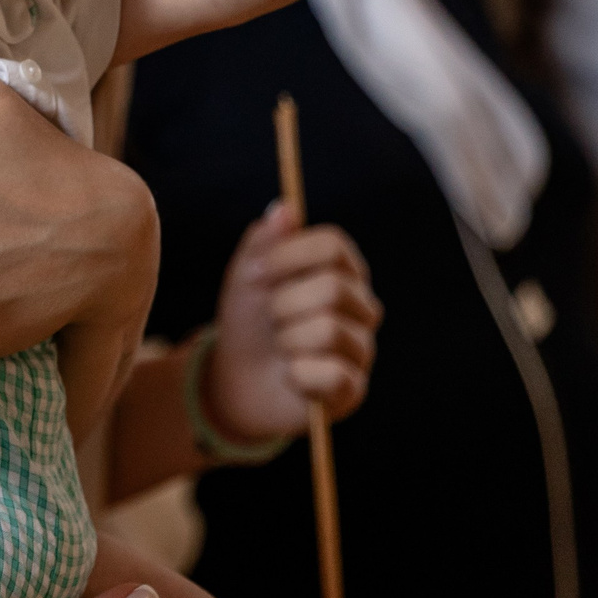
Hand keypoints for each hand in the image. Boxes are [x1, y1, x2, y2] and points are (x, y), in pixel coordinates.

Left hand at [203, 202, 379, 441]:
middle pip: (332, 287)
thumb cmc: (250, 321)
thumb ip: (265, 241)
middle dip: (283, 303)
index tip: (257, 272)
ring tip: (281, 347)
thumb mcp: (247, 276)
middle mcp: (361, 307)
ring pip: (328, 330)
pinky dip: (298, 375)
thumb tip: (285, 208)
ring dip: (286, 340)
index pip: (334, 245)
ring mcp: (361, 348)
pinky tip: (292, 376)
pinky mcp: (352, 389)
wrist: (236, 378)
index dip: (290, 255)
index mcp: (341, 271)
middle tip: (271, 318)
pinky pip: (331, 374)